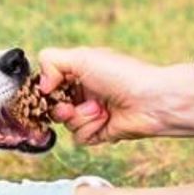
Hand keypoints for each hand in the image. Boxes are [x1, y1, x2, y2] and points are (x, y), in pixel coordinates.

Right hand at [38, 47, 193, 143]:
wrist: (151, 101)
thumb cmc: (122, 75)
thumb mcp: (82, 57)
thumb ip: (52, 61)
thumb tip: (41, 84)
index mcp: (80, 71)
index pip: (49, 83)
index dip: (46, 90)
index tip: (48, 91)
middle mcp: (85, 92)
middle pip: (53, 106)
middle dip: (60, 107)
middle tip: (69, 105)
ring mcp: (92, 113)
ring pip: (66, 123)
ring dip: (80, 117)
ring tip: (99, 109)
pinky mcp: (100, 132)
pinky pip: (80, 137)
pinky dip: (90, 129)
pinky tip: (105, 119)